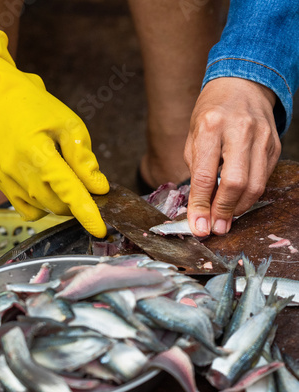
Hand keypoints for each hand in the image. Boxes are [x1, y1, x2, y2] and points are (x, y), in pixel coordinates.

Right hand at [0, 30, 108, 237]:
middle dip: (78, 203)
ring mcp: (8, 180)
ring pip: (45, 209)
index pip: (67, 189)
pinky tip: (48, 188)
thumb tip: (99, 187)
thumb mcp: (69, 125)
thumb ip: (83, 158)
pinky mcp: (3, 185)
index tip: (100, 229)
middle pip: (58, 205)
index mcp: (38, 152)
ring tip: (65, 179)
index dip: (86, 211)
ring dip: (62, 203)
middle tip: (86, 186)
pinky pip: (29, 211)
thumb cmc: (37, 109)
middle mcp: (19, 170)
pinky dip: (44, 207)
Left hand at [184, 77, 280, 236]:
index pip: (204, 175)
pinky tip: (237, 200)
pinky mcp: (275, 146)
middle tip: (215, 227)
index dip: (200, 206)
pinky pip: (264, 179)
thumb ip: (196, 171)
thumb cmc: (211, 113)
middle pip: (235, 183)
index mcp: (211, 126)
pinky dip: (249, 196)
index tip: (198, 226)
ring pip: (255, 186)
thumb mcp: (193, 136)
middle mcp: (240, 130)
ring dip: (238, 208)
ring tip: (225, 218)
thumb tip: (199, 208)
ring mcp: (262, 137)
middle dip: (223, 211)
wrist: (241, 86)